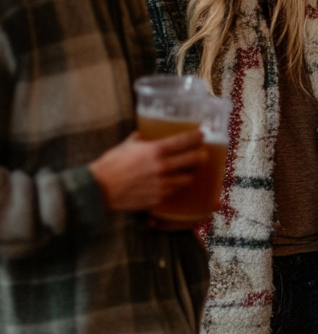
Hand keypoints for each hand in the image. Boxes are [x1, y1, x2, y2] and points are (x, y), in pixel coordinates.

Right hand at [89, 132, 206, 214]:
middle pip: (193, 160)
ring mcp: (162, 184)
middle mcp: (163, 167)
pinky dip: (174, 188)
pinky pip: (174, 192)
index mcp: (156, 151)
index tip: (201, 135)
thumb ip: (138, 139)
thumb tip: (143, 135)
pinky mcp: (158, 198)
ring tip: (186, 172)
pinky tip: (172, 185)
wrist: (99, 189)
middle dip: (201, 156)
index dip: (196, 137)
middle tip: (202, 155)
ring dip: (188, 175)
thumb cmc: (110, 165)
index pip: (184, 141)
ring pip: (187, 179)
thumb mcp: (126, 146)